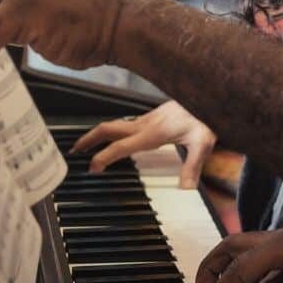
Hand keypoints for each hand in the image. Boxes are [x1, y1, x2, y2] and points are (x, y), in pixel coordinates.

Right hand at [70, 101, 215, 187]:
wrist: (207, 94)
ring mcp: (147, 119)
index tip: (92, 168)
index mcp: (152, 132)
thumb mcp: (203, 142)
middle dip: (89, 138)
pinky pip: (125, 124)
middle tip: (74, 151)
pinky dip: (113, 132)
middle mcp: (145, 124)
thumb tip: (186, 188)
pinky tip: (115, 139)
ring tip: (86, 146)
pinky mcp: (152, 117)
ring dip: (98, 134)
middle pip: (109, 128)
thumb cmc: (205, 117)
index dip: (105, 156)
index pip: (122, 145)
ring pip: (115, 125)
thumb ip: (194, 164)